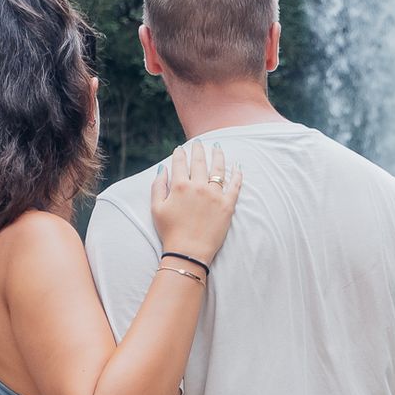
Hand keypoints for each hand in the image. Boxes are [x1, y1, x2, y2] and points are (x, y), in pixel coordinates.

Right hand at [150, 141, 242, 266]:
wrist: (189, 252)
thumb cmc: (170, 232)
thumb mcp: (156, 208)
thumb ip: (158, 186)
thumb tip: (162, 168)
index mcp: (180, 185)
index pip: (180, 163)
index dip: (180, 154)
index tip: (180, 148)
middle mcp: (198, 186)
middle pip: (200, 161)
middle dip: (199, 149)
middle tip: (199, 142)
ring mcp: (215, 195)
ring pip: (218, 169)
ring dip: (218, 155)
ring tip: (217, 147)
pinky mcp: (228, 205)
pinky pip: (235, 186)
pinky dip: (237, 174)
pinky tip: (237, 166)